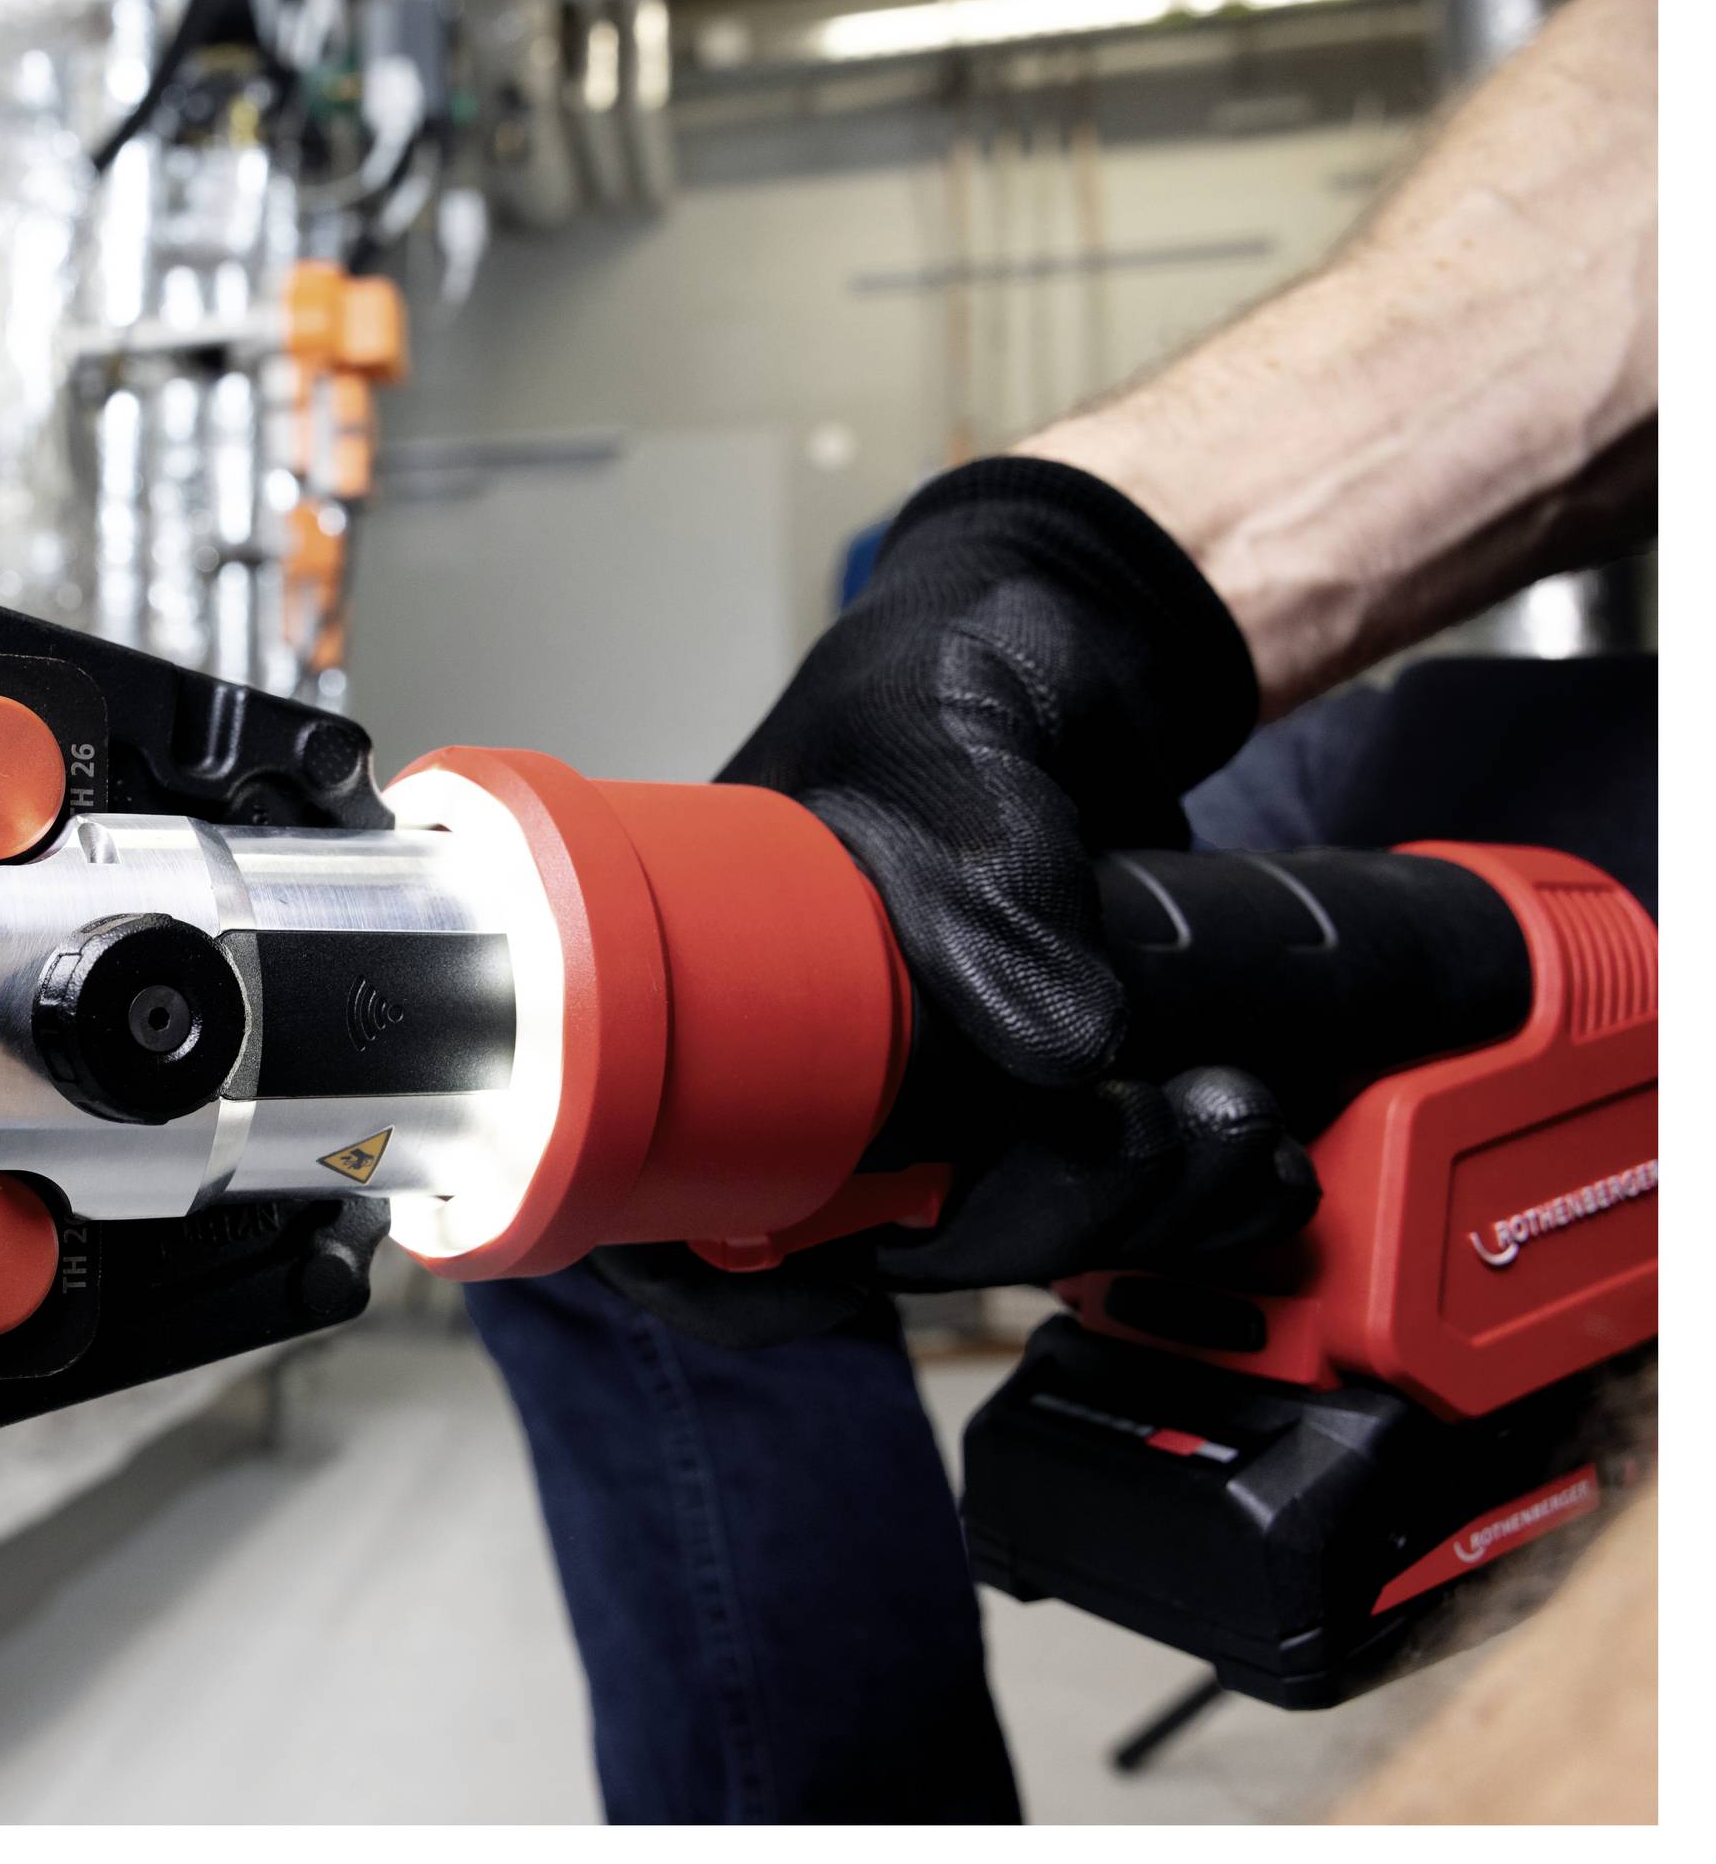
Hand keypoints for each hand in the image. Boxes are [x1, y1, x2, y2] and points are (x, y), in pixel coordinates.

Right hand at [590, 458, 1316, 1342]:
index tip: (830, 1285)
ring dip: (1130, 1218)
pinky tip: (1258, 1161)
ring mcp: (930, 1093)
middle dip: (1026, 1225)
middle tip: (1166, 1134)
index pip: (661, 1188)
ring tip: (1242, 1127)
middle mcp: (810, 1066)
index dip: (721, 1274)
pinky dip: (1185, 1204)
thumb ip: (994, 875)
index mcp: (719, 994)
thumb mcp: (957, 732)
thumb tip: (1061, 1048)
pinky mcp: (1043, 1098)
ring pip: (997, 1237)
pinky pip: (1092, 1201)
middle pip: (871, 1240)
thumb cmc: (953, 659)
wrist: (1087, 634)